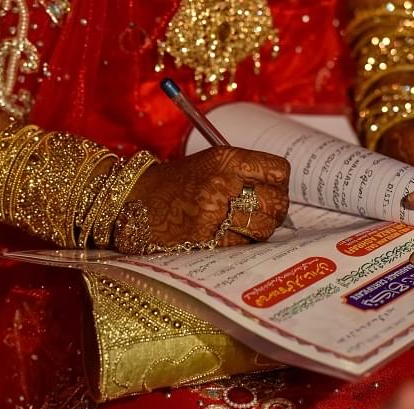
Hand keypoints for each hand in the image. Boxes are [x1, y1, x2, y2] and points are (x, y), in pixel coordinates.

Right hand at [127, 146, 289, 246]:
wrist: (134, 200)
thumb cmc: (176, 183)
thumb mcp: (210, 163)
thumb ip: (244, 172)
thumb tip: (279, 191)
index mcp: (225, 159)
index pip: (278, 170)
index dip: (280, 183)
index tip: (273, 189)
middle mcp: (222, 183)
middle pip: (276, 202)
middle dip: (276, 210)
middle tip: (265, 212)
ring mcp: (213, 212)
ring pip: (264, 227)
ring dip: (261, 229)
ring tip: (247, 225)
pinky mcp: (206, 238)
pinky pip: (243, 244)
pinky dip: (242, 242)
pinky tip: (229, 234)